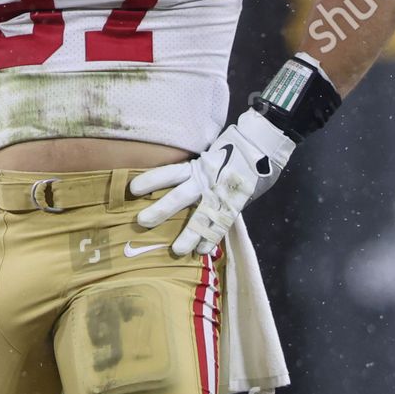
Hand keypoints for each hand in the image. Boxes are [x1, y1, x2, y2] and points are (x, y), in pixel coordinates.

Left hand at [129, 109, 294, 255]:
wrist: (262, 143)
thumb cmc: (232, 151)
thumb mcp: (210, 157)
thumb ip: (195, 172)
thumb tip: (171, 185)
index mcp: (197, 166)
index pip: (169, 172)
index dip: (152, 180)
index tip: (132, 189)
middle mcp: (206, 179)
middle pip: (179, 196)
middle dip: (160, 210)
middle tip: (141, 221)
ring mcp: (221, 193)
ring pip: (202, 215)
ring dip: (189, 234)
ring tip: (176, 250)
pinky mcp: (236, 203)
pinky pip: (222, 223)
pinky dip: (212, 237)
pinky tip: (202, 251)